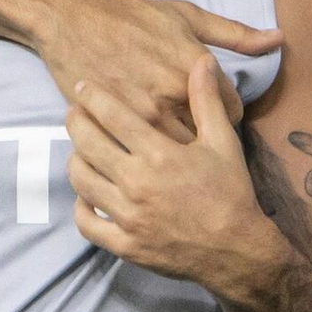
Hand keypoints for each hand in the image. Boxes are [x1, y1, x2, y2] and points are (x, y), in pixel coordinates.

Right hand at [36, 0, 279, 142]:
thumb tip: (278, 38)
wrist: (72, 22)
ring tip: (173, 141)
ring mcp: (142, 116)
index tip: (214, 108)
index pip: (234, 109)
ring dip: (179, 149)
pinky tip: (145, 144)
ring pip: (178, 152)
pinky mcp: (114, 129)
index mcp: (194, 67)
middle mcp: (172, 95)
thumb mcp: (187, 16)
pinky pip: (143, 156)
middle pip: (209, 136)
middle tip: (193, 126)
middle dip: (205, 135)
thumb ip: (235, 33)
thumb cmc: (132, 16)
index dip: (227, 109)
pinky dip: (148, 154)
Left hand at [67, 57, 276, 287]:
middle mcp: (138, 183)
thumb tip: (202, 61)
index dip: (92, 97)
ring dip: (75, 160)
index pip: (113, 116)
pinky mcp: (125, 244)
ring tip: (79, 150)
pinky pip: (87, 224)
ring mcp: (128, 216)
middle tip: (73, 113)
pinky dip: (81, 207)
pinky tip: (86, 195)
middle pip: (88, 144)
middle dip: (75, 123)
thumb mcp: (224, 142)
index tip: (81, 86)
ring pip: (82, 181)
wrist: (237, 251)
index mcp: (160, 155)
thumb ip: (207, 101)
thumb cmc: (231, 193)